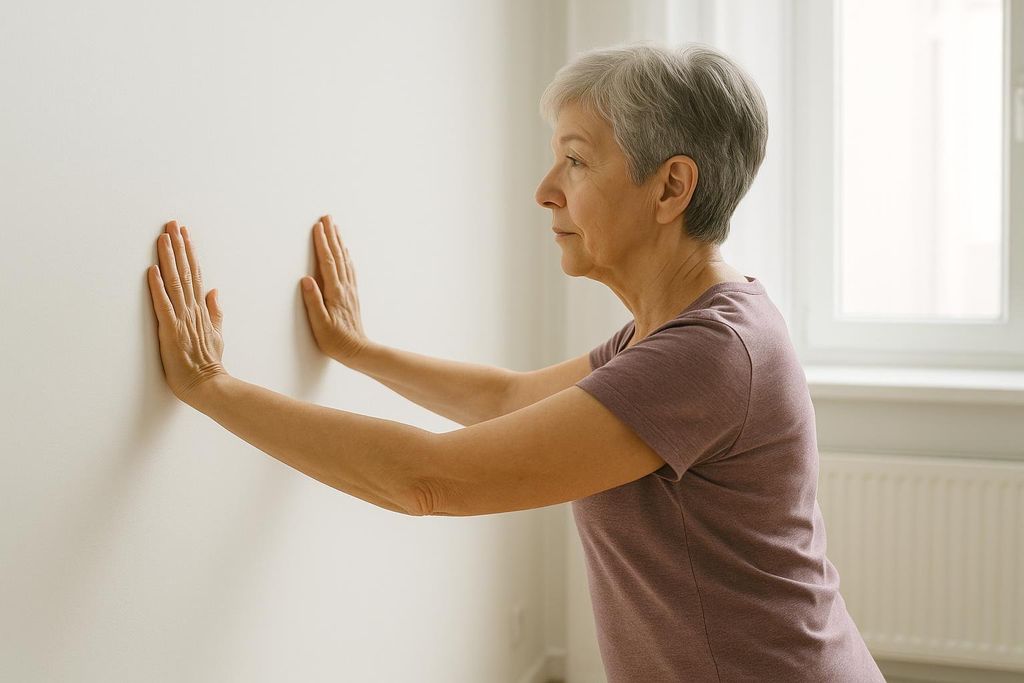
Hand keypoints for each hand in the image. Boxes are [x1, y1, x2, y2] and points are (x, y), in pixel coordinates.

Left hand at [147, 220, 227, 401]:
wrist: (209, 385)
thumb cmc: (210, 365)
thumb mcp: (217, 334)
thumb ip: (215, 312)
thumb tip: (214, 291)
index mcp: (201, 311)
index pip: (195, 275)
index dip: (189, 253)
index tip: (185, 234)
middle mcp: (192, 310)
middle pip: (185, 272)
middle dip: (178, 246)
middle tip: (172, 224)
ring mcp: (182, 319)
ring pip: (175, 282)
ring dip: (169, 258)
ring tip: (163, 237)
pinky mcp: (170, 331)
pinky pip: (163, 305)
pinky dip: (157, 287)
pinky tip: (152, 270)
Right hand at [300, 214, 371, 363]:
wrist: (357, 350)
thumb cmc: (335, 340)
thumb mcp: (320, 324)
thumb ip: (313, 301)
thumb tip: (306, 279)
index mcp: (334, 292)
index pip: (326, 262)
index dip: (322, 243)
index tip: (317, 226)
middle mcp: (344, 287)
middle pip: (337, 255)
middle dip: (331, 235)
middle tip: (327, 217)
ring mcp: (349, 290)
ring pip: (344, 260)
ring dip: (339, 242)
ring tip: (335, 227)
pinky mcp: (352, 294)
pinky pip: (349, 269)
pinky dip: (346, 256)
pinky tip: (345, 251)